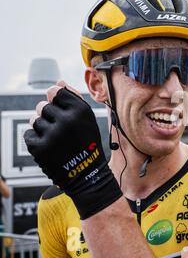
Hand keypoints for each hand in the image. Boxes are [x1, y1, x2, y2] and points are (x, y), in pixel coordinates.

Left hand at [24, 81, 121, 218]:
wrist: (87, 175)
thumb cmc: (87, 144)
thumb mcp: (87, 119)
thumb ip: (74, 98)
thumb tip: (59, 82)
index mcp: (80, 111)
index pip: (55, 91)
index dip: (57, 101)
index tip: (62, 111)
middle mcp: (66, 121)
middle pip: (42, 106)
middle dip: (49, 116)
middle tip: (62, 130)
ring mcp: (52, 134)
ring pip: (34, 120)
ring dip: (42, 128)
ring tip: (56, 139)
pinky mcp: (39, 148)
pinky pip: (28, 134)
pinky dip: (36, 140)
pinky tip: (49, 147)